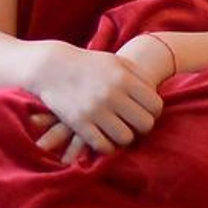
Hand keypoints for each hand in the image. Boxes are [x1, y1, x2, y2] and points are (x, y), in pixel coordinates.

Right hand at [23, 38, 166, 163]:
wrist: (52, 67)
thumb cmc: (88, 64)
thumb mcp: (114, 61)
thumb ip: (137, 74)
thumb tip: (155, 92)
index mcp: (122, 77)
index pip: (155, 105)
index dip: (153, 111)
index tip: (145, 111)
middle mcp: (111, 94)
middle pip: (144, 124)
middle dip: (141, 126)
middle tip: (132, 122)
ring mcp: (95, 111)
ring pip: (126, 138)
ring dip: (124, 136)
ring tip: (118, 129)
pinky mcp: (80, 124)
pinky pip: (104, 146)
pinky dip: (107, 145)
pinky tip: (104, 137)